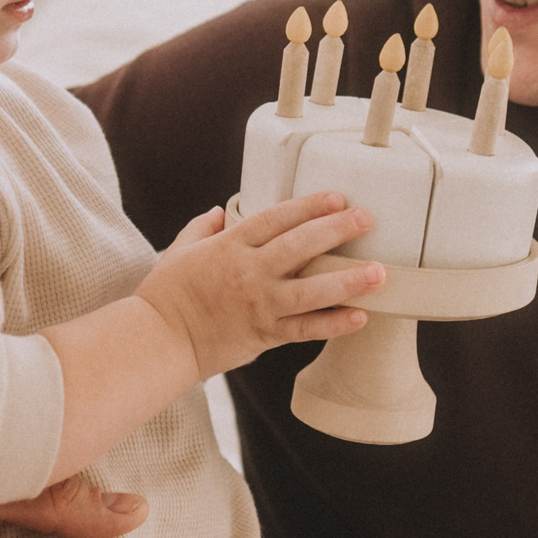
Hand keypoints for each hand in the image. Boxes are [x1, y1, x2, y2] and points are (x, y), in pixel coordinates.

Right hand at [133, 191, 384, 377]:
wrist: (158, 340)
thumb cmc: (166, 294)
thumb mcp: (179, 250)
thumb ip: (202, 228)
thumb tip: (219, 212)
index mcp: (229, 246)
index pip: (276, 218)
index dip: (309, 206)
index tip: (337, 197)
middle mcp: (248, 272)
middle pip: (300, 246)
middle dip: (337, 230)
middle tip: (367, 218)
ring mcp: (259, 305)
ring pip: (311, 290)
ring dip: (347, 280)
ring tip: (379, 273)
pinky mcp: (264, 335)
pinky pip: (305, 329)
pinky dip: (333, 324)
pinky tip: (360, 316)